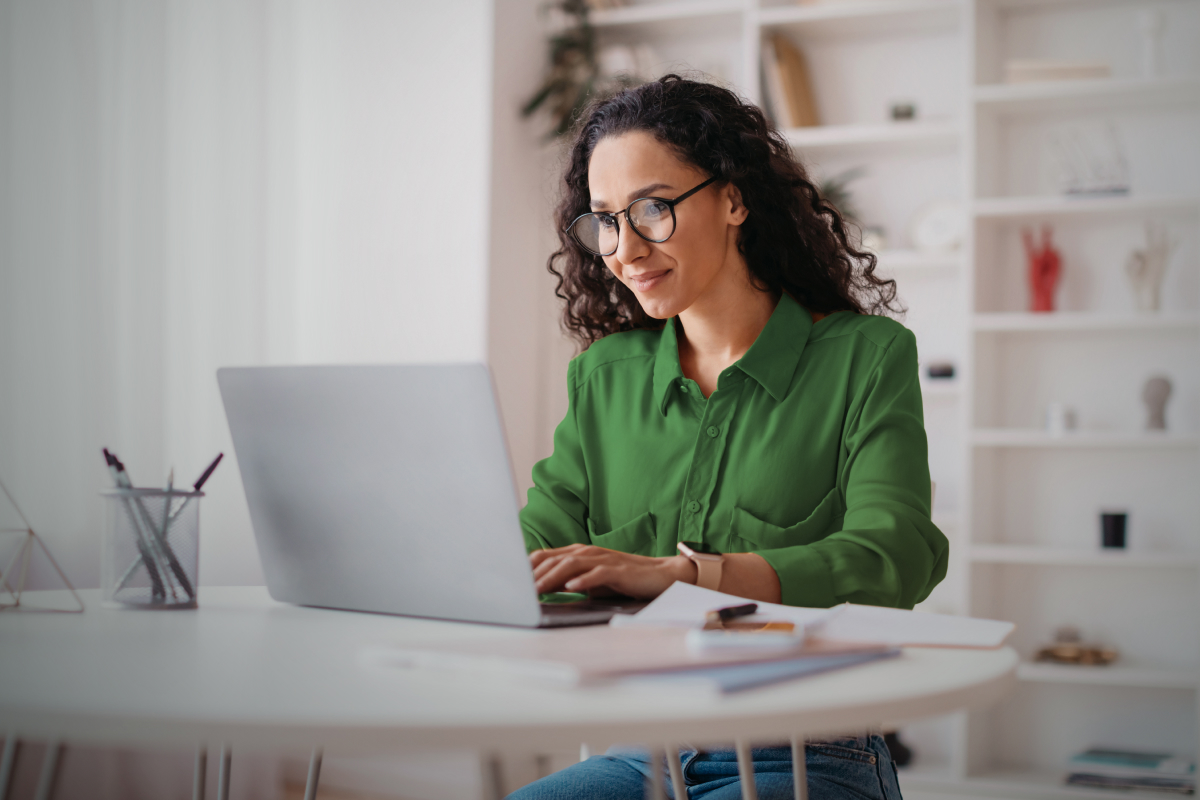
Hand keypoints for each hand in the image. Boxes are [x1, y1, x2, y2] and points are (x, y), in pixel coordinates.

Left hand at [530, 544, 696, 599]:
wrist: (661, 575)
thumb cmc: (624, 579)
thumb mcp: (592, 580)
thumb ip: (569, 580)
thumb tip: (542, 588)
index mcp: (580, 553)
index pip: (546, 556)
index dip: (527, 568)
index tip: (511, 581)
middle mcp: (589, 552)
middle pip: (555, 559)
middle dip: (534, 575)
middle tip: (517, 589)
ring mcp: (604, 559)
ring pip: (571, 564)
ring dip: (552, 577)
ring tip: (536, 589)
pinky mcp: (619, 570)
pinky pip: (598, 574)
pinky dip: (583, 580)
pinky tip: (571, 588)